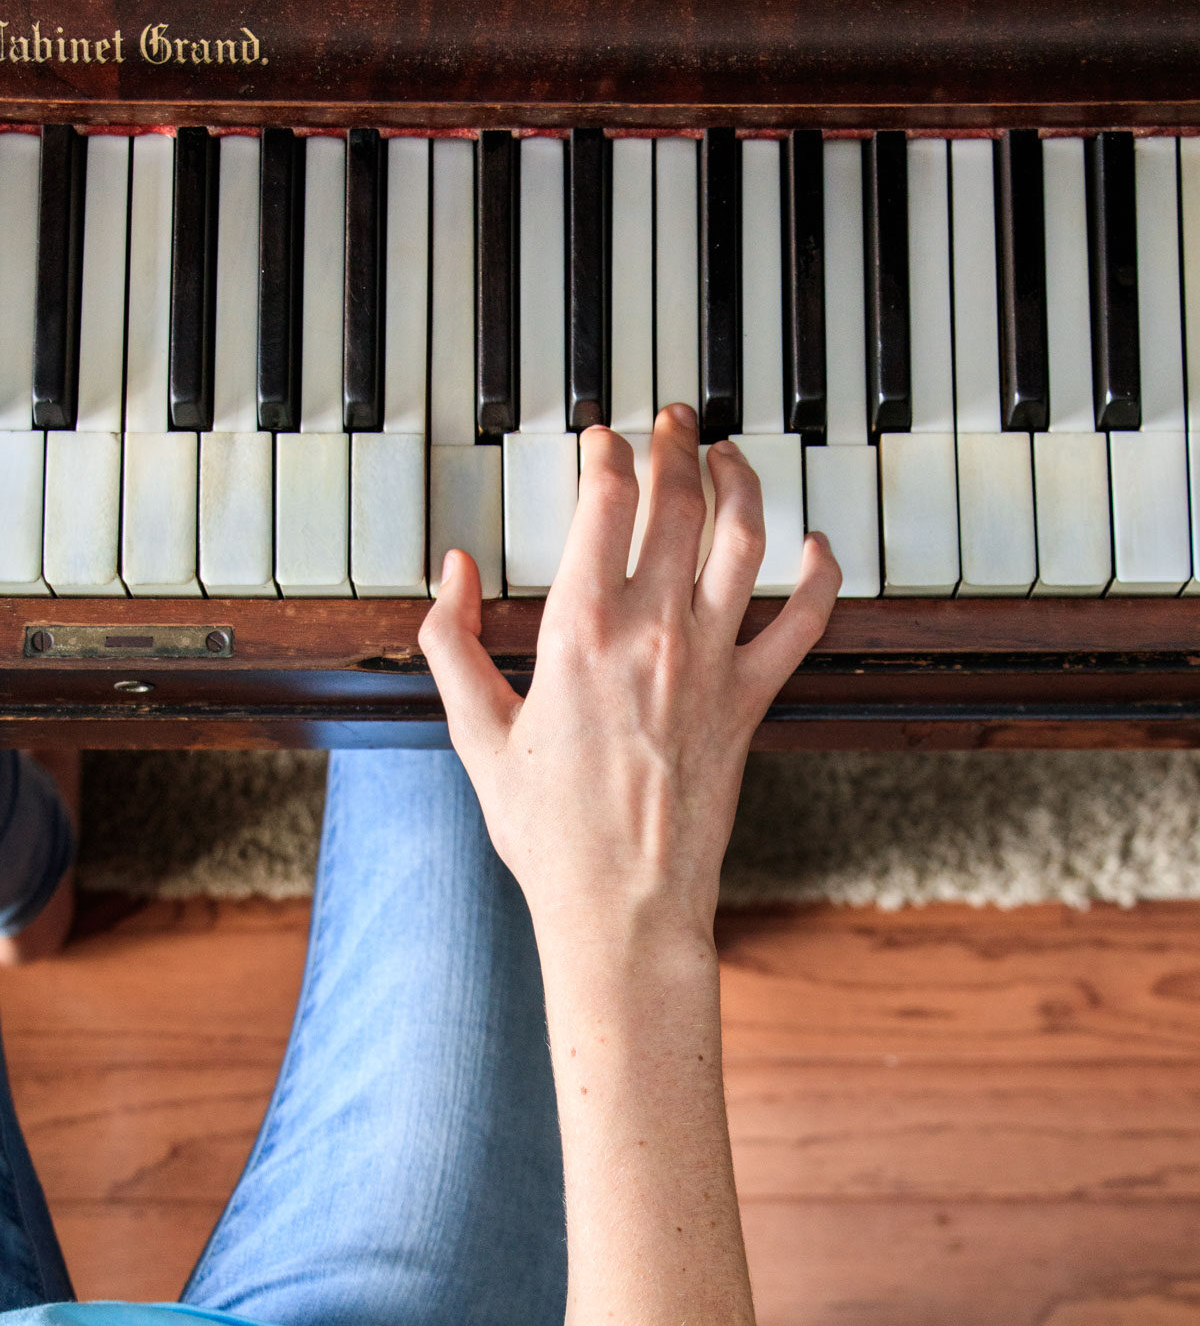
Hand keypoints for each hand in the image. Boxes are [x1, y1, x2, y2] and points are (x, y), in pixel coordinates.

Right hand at [418, 403, 841, 946]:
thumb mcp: (475, 735)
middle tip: (672, 421)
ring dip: (742, 482)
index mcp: (579, 632)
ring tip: (729, 455)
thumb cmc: (547, 832)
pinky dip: (820, 576)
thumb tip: (451, 572)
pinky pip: (804, 622)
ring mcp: (712, 663)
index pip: (605, 501)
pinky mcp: (752, 701)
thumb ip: (451, 644)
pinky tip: (817, 546)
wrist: (622, 904)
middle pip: (678, 502)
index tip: (603, 439)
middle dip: (675, 445)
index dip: (607, 453)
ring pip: (745, 538)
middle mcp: (653, 632)